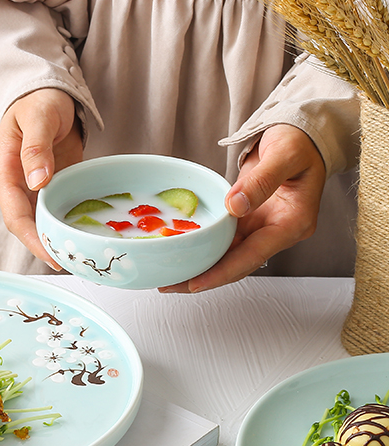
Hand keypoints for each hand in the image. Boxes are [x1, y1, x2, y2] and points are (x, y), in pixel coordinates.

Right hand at [0, 89, 83, 266]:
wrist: (46, 92)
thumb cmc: (39, 99)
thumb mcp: (38, 116)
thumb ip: (36, 147)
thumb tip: (37, 181)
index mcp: (4, 171)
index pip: (15, 215)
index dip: (32, 238)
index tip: (52, 253)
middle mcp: (15, 186)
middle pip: (25, 226)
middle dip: (44, 246)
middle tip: (70, 262)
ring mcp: (31, 189)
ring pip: (39, 223)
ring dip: (55, 240)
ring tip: (77, 257)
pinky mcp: (49, 188)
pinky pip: (54, 212)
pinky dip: (65, 226)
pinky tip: (81, 237)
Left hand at [160, 124, 326, 292]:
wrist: (301, 135)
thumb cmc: (299, 141)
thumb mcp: (285, 154)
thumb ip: (262, 180)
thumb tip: (235, 206)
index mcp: (293, 223)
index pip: (253, 256)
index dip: (222, 273)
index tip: (195, 284)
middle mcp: (277, 233)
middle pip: (237, 264)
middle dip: (204, 278)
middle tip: (169, 285)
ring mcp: (262, 229)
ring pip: (228, 256)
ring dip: (200, 266)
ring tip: (168, 277)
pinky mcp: (248, 222)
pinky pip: (223, 240)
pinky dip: (203, 247)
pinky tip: (181, 252)